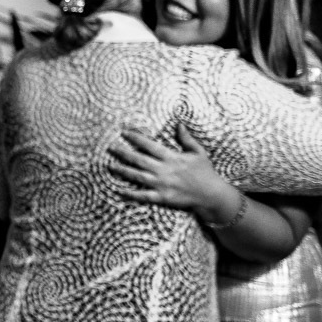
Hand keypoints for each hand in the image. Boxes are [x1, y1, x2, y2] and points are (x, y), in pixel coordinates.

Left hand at [108, 124, 223, 209]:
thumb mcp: (198, 152)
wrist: (212, 194)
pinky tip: (119, 190)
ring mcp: (162, 184)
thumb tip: (179, 124)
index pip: (150, 145)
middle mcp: (165, 170)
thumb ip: (186, 139)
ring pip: (138, 176)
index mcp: (172, 157)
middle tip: (110, 148)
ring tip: (110, 166)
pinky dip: (130, 193)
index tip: (124, 132)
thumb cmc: (205, 172)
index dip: (136, 138)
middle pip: (139, 160)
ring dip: (123, 171)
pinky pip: (143, 195)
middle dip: (123, 153)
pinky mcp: (162, 197)